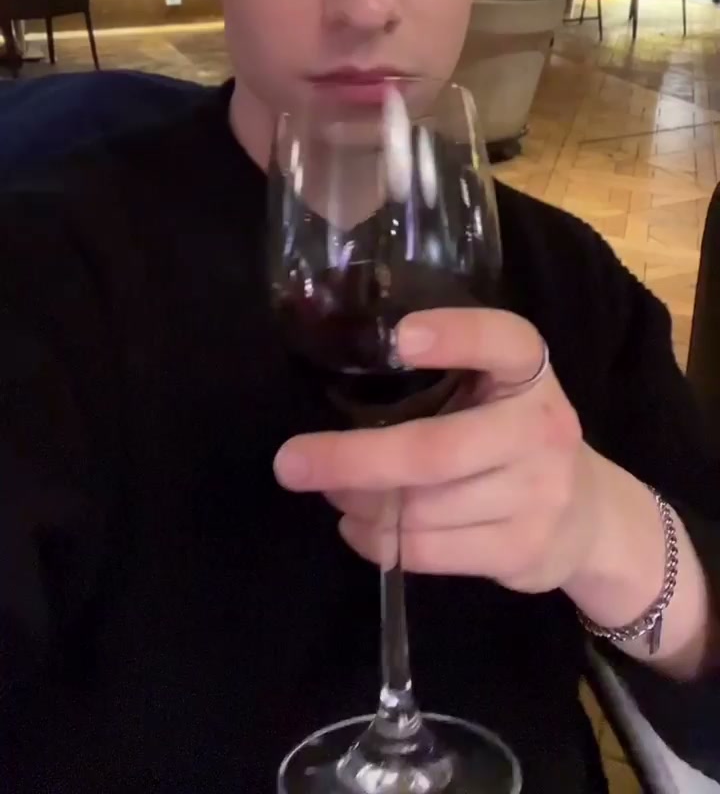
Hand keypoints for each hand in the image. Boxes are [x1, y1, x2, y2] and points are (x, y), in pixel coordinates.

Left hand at [275, 307, 601, 594]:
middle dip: (353, 460)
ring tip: (332, 494)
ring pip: (422, 509)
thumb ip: (445, 380)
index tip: (401, 337)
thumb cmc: (514, 436)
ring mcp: (538, 495)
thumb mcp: (498, 391)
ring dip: (360, 505)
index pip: (504, 342)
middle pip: (435, 450)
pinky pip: (431, 551)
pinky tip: (360, 530)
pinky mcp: (522, 550)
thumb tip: (339, 394)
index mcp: (531, 373)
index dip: (456, 335)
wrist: (592, 515)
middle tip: (290, 463)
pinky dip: (380, 542)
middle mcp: (542, 428)